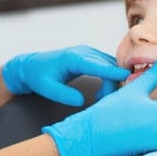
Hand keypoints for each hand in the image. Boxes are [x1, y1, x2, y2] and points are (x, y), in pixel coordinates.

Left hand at [1, 45, 128, 106]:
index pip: (97, 64)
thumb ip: (63, 95)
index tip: (126, 77)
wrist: (30, 66)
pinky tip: (101, 93)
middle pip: (108, 66)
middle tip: (107, 103)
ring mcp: (88, 53)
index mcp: (73, 58)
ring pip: (110, 66)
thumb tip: (81, 101)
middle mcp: (83, 52)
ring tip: (103, 100)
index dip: (112, 71)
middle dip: (113, 84)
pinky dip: (109, 79)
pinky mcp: (90, 58)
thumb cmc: (36, 76)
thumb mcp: (46, 88)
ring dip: (112, 82)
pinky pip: (106, 66)